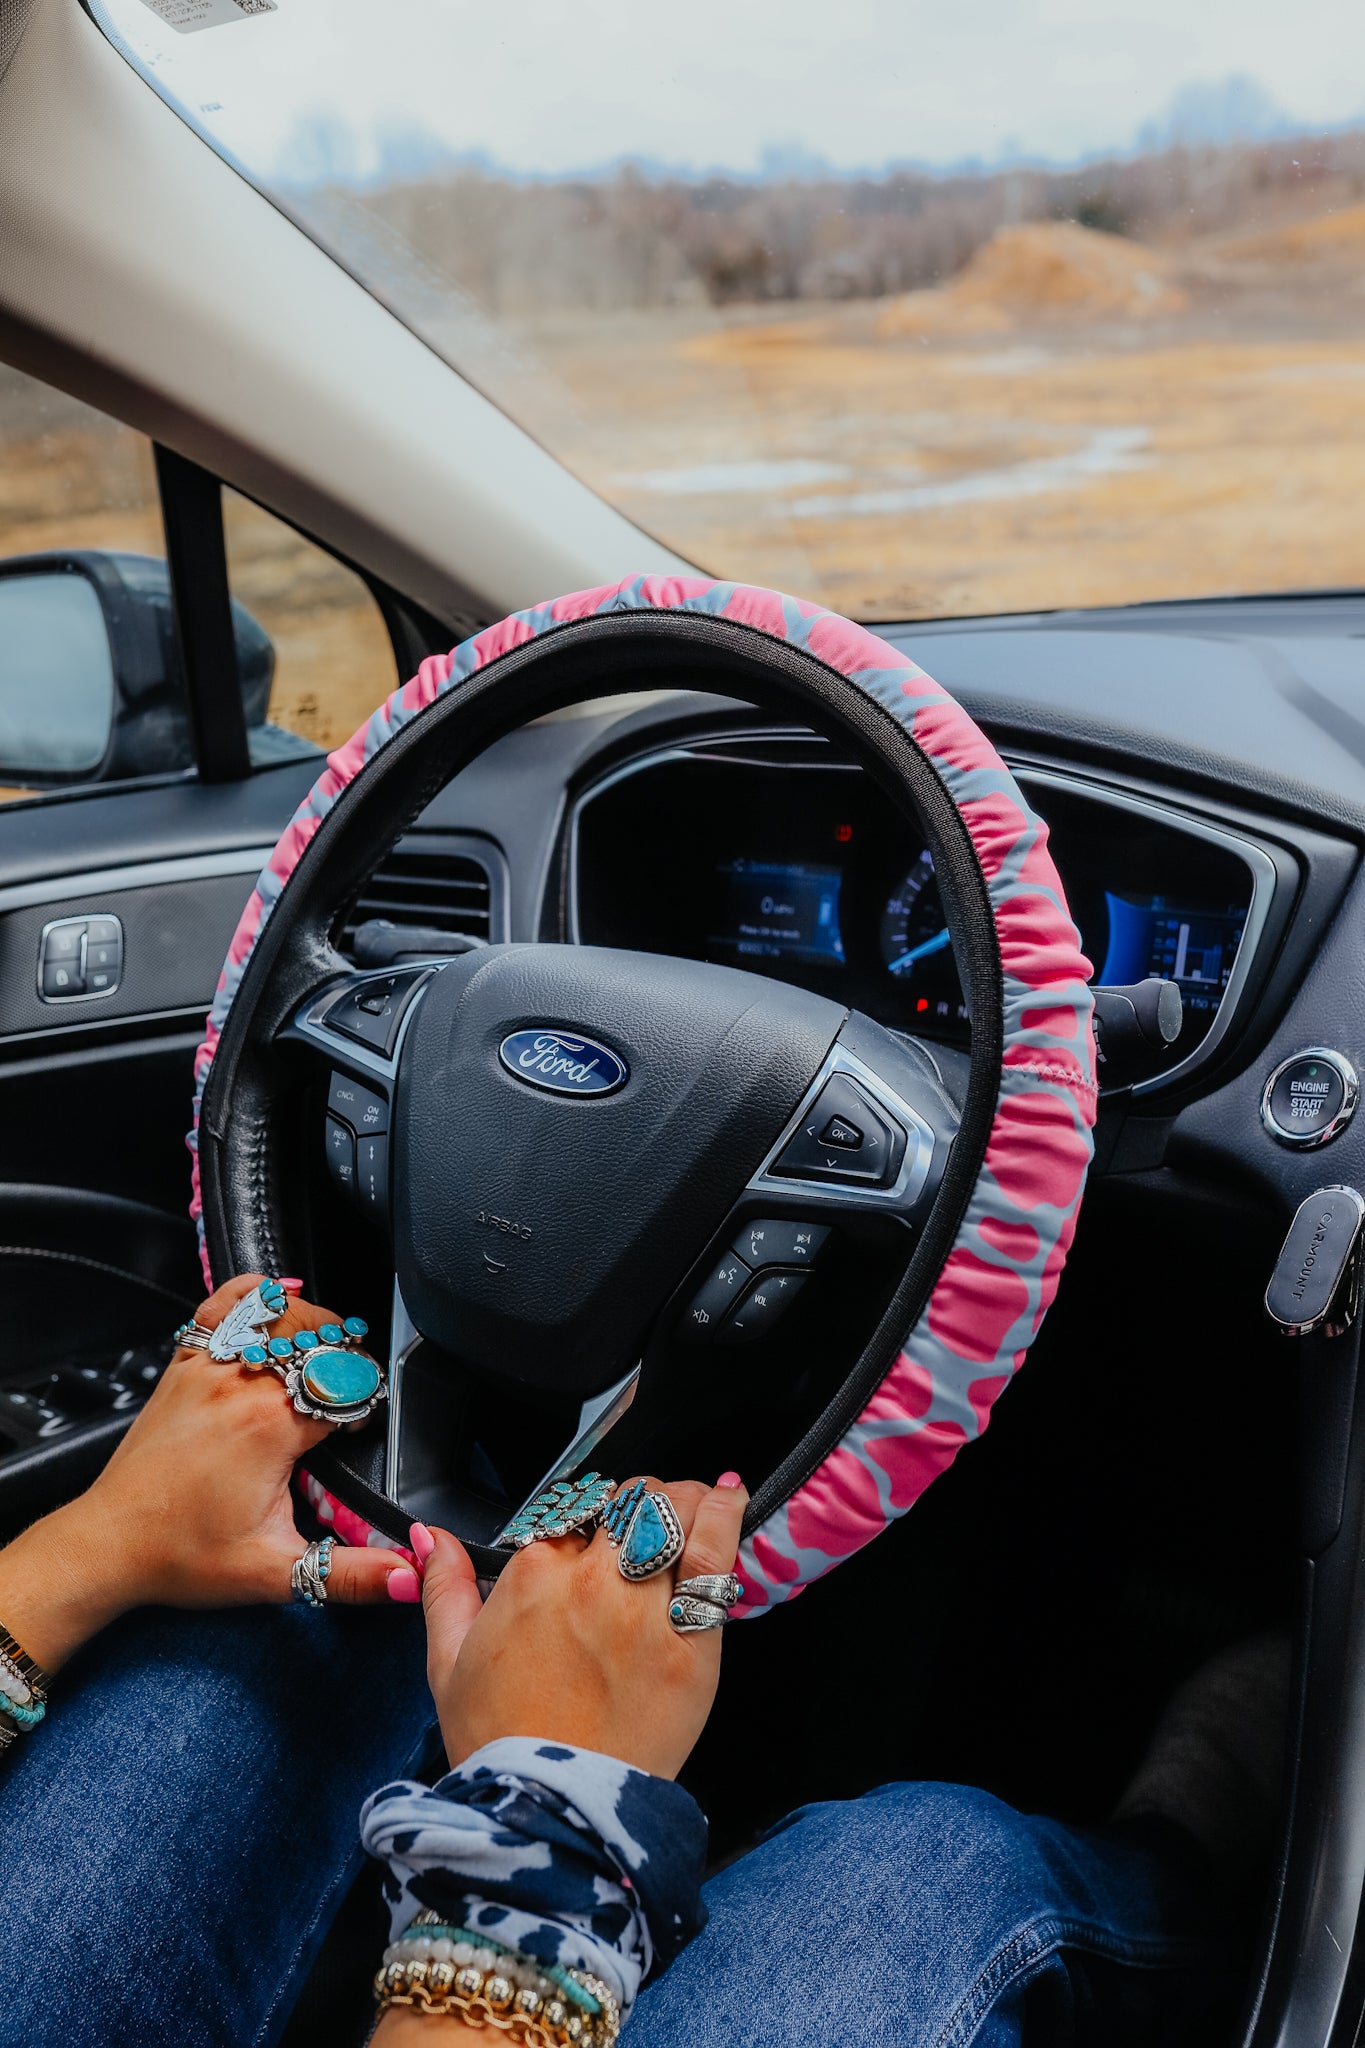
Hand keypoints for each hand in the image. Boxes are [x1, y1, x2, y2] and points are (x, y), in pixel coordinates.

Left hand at [0, 1273, 410, 1672]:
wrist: (108, 1547)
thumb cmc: (180, 1556)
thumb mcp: (277, 1574)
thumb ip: (352, 1575)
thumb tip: (408, 1575)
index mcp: (271, 1427)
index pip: (347, 1387)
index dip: (365, 1405)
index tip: (359, 1431)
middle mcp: (239, 1386)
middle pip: (319, 1341)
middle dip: (348, 1360)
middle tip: (351, 1393)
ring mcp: (206, 1370)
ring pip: (277, 1317)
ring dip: (312, 1325)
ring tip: (327, 1350)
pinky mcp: (181, 1369)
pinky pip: (219, 1309)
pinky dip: (251, 1294)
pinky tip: (275, 1294)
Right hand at [417, 1473, 747, 1778]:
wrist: (550, 1815)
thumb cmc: (500, 1744)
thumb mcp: (448, 1663)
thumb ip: (444, 1587)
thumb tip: (433, 1538)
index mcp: (533, 1577)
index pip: (574, 1510)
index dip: (588, 1519)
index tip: (596, 1536)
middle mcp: (592, 1583)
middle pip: (631, 1503)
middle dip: (639, 1504)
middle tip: (647, 1523)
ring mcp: (646, 1612)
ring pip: (675, 1514)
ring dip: (687, 1499)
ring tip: (699, 1499)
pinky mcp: (693, 1647)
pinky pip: (715, 1559)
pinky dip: (725, 1518)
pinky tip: (729, 1499)